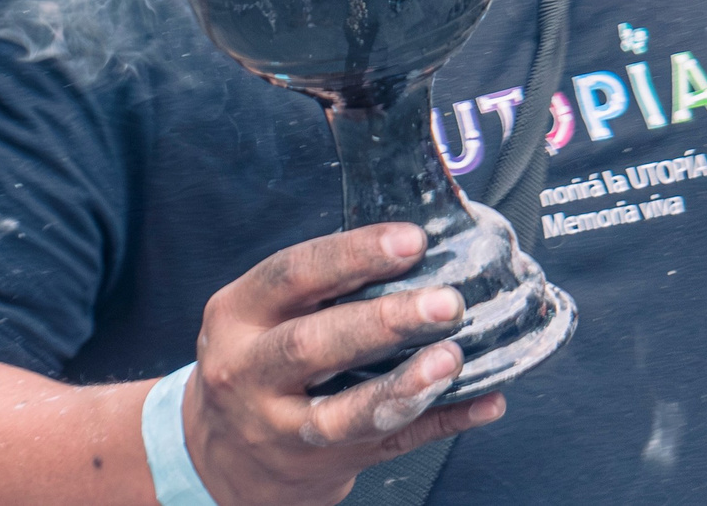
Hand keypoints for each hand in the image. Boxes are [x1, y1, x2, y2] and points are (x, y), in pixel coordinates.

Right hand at [182, 224, 506, 505]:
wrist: (224, 454)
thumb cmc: (257, 359)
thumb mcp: (260, 314)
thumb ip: (318, 288)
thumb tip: (412, 248)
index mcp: (236, 314)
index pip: (292, 274)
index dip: (352, 255)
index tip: (411, 241)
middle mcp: (247, 371)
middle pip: (312, 345)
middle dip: (383, 322)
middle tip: (445, 303)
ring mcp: (281, 427)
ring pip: (344, 414)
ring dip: (405, 386)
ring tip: (452, 359)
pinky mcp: (320, 464)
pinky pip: (389, 445)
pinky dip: (440, 423)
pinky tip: (482, 403)